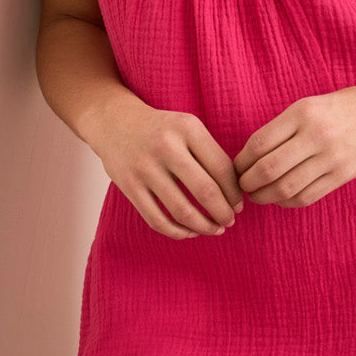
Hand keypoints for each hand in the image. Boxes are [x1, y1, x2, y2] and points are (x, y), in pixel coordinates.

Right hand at [93, 99, 244, 239]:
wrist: (115, 122)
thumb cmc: (163, 130)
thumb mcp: (188, 127)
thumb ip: (210, 154)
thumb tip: (235, 194)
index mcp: (187, 128)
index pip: (221, 168)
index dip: (234, 193)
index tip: (239, 205)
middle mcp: (166, 146)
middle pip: (205, 191)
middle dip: (223, 213)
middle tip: (230, 221)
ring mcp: (145, 167)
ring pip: (182, 211)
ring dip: (204, 227)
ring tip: (214, 230)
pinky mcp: (128, 186)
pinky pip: (157, 219)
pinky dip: (177, 232)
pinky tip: (189, 232)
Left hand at [232, 85, 355, 207]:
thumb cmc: (344, 107)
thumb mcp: (311, 104)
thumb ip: (284, 127)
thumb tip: (250, 156)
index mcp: (303, 112)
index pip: (259, 143)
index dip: (241, 161)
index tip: (237, 167)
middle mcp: (317, 134)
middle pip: (268, 168)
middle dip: (248, 182)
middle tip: (242, 186)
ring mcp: (331, 157)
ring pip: (286, 188)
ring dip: (264, 196)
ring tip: (257, 196)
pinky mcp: (343, 175)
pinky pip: (307, 196)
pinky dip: (288, 202)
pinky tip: (281, 198)